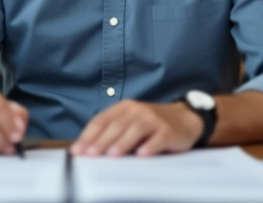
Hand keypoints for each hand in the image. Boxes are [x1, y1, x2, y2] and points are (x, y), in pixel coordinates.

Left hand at [71, 100, 202, 157]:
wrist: (184, 118)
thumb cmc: (151, 124)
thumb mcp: (130, 122)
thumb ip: (112, 131)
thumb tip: (88, 149)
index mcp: (124, 108)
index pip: (102, 120)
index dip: (88, 135)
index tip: (78, 150)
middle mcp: (137, 111)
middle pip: (117, 125)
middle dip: (102, 140)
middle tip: (91, 154)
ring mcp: (154, 119)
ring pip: (136, 129)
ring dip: (123, 142)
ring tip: (113, 154)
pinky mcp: (168, 131)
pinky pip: (158, 138)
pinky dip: (150, 146)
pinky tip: (142, 155)